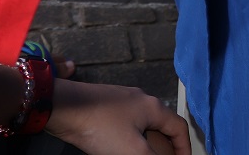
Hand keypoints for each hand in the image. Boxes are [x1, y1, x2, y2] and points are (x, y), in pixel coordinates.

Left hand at [46, 79, 189, 154]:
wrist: (64, 108)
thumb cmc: (99, 125)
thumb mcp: (132, 150)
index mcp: (153, 107)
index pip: (179, 127)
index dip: (184, 147)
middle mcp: (140, 99)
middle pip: (161, 125)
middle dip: (164, 146)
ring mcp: (122, 100)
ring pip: (142, 125)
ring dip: (146, 143)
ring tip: (140, 154)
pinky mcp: (105, 105)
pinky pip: (126, 124)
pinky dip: (130, 138)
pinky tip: (118, 148)